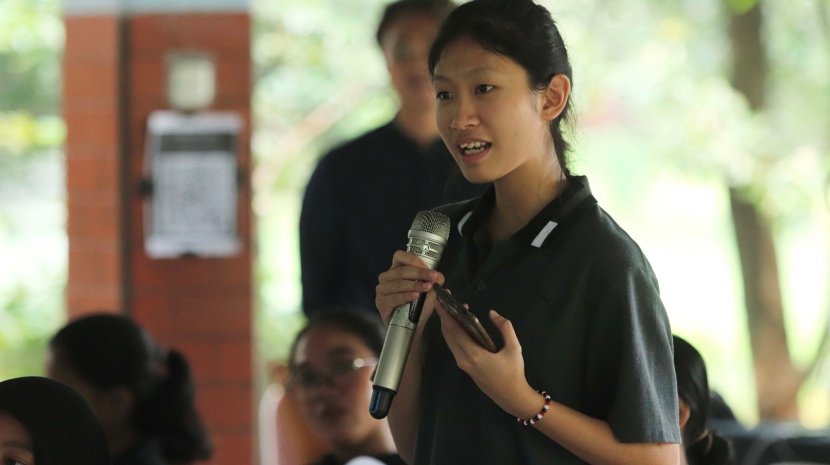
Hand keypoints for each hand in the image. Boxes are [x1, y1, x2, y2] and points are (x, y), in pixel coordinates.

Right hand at [376, 250, 443, 326]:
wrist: (411, 326)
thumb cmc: (417, 306)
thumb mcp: (429, 292)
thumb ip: (434, 282)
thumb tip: (439, 276)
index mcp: (396, 270)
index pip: (399, 256)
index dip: (413, 260)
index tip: (428, 268)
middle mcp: (386, 278)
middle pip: (401, 271)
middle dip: (419, 273)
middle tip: (433, 277)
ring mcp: (381, 290)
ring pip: (398, 284)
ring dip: (414, 285)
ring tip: (427, 287)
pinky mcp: (381, 303)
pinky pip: (394, 298)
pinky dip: (406, 296)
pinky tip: (415, 296)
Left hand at [434, 299, 542, 418]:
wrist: (511, 397)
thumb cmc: (513, 372)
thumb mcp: (514, 348)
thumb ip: (505, 328)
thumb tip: (492, 313)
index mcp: (474, 355)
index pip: (454, 331)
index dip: (446, 316)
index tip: (439, 303)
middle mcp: (463, 360)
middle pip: (448, 335)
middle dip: (445, 318)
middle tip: (449, 303)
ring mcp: (463, 365)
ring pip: (450, 342)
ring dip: (450, 326)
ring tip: (456, 312)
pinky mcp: (465, 367)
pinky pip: (455, 348)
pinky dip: (454, 335)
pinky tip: (462, 326)